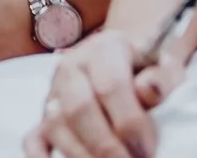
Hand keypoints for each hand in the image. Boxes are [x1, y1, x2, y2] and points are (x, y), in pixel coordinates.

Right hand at [22, 29, 155, 157]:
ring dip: (82, 156)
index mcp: (103, 49)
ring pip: (56, 127)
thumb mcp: (163, 66)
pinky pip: (32, 141)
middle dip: (106, 146)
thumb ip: (163, 77)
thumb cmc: (148, 70)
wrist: (128, 62)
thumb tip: (149, 91)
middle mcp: (71, 67)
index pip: (110, 86)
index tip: (148, 150)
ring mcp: (53, 93)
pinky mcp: (43, 118)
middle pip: (78, 108)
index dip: (129, 123)